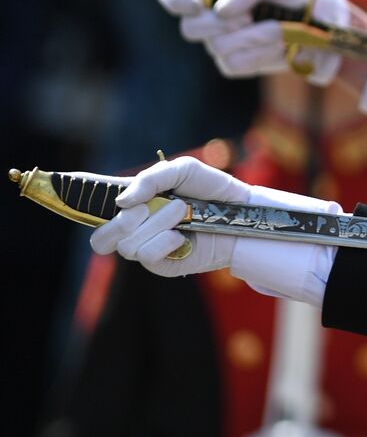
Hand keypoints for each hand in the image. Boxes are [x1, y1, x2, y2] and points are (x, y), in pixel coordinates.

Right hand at [88, 157, 340, 301]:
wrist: (243, 213)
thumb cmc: (213, 190)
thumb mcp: (184, 170)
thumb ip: (150, 179)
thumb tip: (121, 202)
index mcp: (133, 202)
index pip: (91, 203)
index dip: (70, 197)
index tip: (54, 187)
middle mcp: (134, 228)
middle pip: (99, 238)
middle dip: (121, 222)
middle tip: (148, 207)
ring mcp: (148, 249)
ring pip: (127, 246)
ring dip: (156, 223)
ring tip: (182, 212)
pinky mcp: (165, 265)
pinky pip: (148, 257)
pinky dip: (164, 241)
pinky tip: (183, 235)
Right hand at [154, 0, 350, 85]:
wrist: (322, 25)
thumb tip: (220, 10)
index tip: (197, 5)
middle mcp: (209, 17)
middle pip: (189, 28)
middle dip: (224, 23)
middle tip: (252, 16)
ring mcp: (220, 44)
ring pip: (218, 48)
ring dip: (255, 37)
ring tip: (279, 28)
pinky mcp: (236, 65)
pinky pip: (235, 64)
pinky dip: (262, 54)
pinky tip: (279, 46)